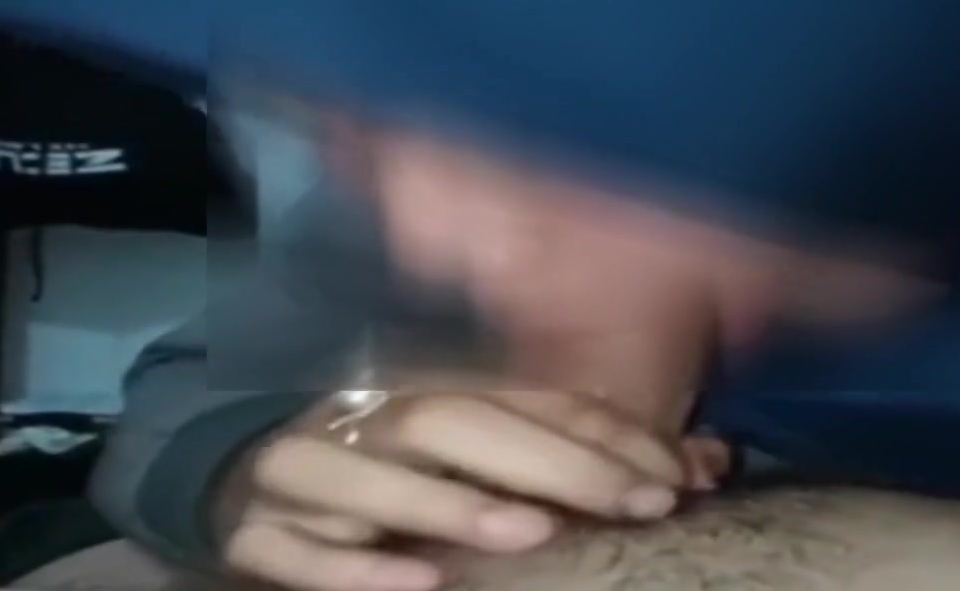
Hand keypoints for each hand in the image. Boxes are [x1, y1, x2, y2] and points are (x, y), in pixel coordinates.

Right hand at [213, 380, 683, 590]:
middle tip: (636, 504)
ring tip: (530, 533)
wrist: (248, 478)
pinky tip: (417, 585)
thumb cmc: (390, 467)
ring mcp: (301, 473)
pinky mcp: (252, 532)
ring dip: (446, 503)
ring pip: (366, 473)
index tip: (677, 479)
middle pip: (452, 421)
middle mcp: (363, 417)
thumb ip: (584, 453)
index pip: (518, 397)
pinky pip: (292, 550)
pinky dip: (350, 568)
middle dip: (547, 459)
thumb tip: (711, 460)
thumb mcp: (484, 450)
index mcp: (422, 388)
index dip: (597, 432)